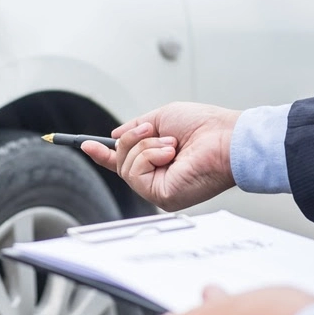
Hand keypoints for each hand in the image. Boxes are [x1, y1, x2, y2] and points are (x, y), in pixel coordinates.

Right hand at [81, 102, 240, 210]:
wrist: (227, 138)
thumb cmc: (205, 126)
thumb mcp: (162, 117)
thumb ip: (137, 128)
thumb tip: (114, 137)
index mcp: (160, 162)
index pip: (126, 163)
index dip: (104, 154)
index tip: (87, 144)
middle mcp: (159, 179)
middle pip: (121, 161)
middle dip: (132, 140)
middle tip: (153, 131)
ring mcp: (159, 190)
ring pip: (126, 166)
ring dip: (145, 146)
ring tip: (171, 144)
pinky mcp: (162, 197)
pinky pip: (135, 173)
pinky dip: (149, 156)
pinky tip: (170, 154)